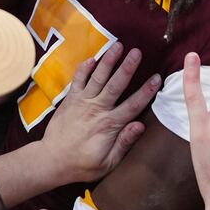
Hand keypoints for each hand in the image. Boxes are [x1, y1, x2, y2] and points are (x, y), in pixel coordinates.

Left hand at [42, 41, 162, 184]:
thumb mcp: (108, 162)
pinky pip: (78, 80)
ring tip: (118, 45)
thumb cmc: (83, 164)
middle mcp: (97, 109)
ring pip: (97, 77)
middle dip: (127, 67)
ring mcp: (82, 102)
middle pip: (115, 84)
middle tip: (137, 52)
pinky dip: (84, 68)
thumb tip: (140, 125)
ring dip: (108, 61)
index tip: (157, 78)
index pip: (133, 105)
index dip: (146, 91)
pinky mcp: (70, 99)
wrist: (52, 160)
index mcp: (109, 125)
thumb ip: (124, 143)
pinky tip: (92, 58)